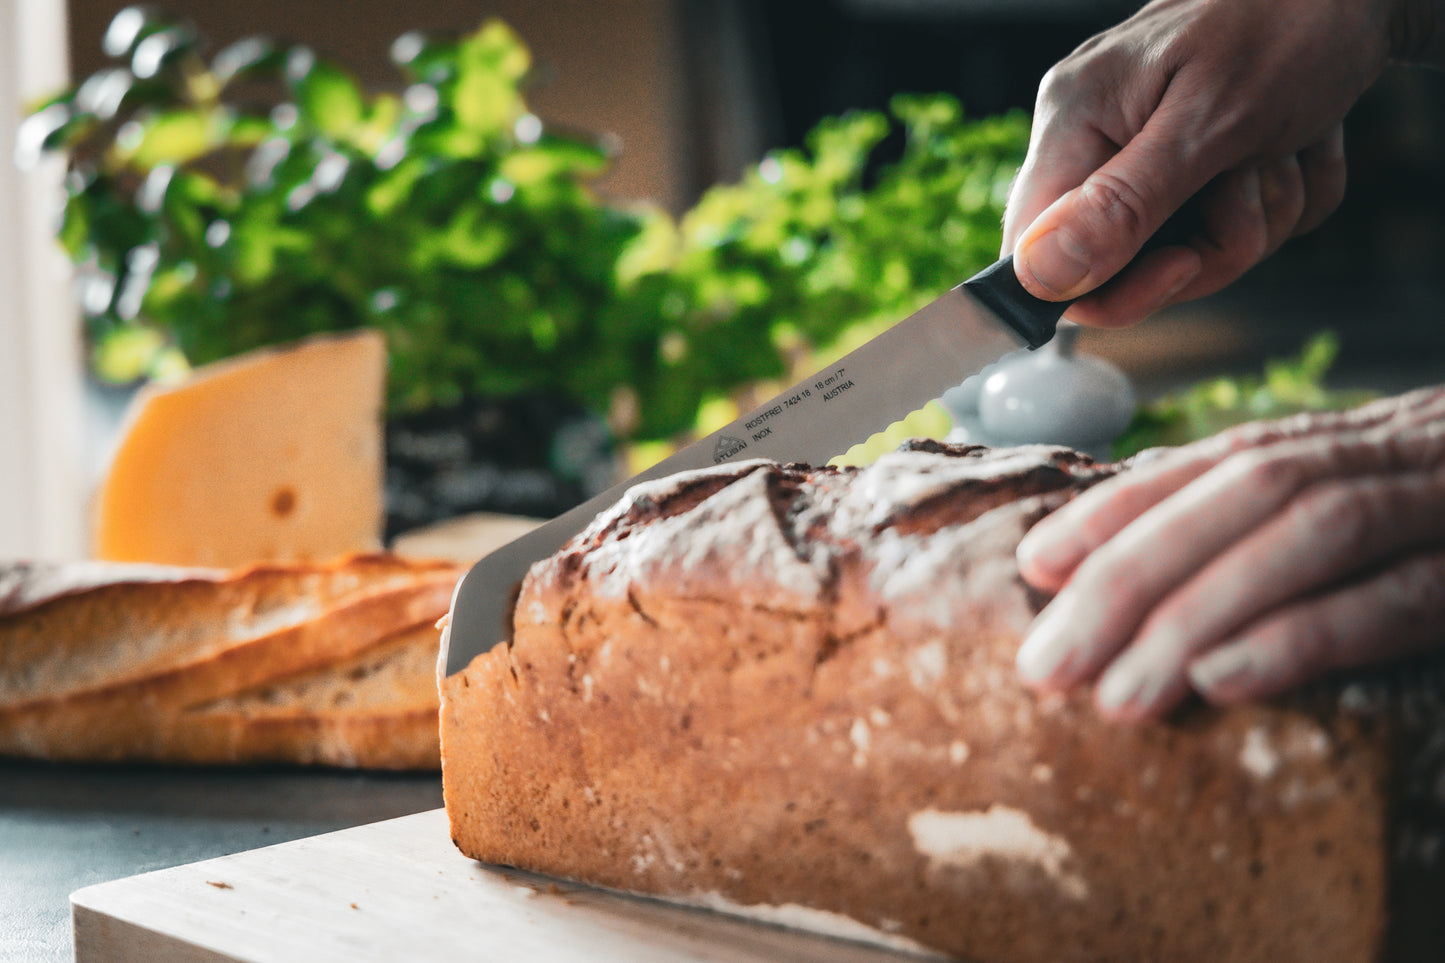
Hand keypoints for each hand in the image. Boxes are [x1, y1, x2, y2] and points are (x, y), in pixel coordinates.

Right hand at [1001, 0, 1425, 326]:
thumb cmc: (1287, 22)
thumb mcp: (1211, 120)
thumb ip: (1123, 204)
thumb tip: (1040, 275)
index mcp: (1074, 122)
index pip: (1037, 257)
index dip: (1105, 290)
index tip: (1183, 264)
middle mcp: (1097, 141)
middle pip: (1120, 270)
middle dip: (1209, 247)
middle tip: (1251, 186)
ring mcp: (1145, 157)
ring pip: (1193, 255)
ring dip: (1262, 217)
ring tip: (1284, 147)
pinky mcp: (1196, 168)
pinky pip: (1239, 230)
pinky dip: (1284, 199)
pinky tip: (1297, 144)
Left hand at [1013, 386, 1444, 719]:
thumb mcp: (1367, 505)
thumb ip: (1270, 526)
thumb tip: (1134, 573)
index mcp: (1344, 444)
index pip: (1210, 464)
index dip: (1116, 508)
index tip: (1032, 564)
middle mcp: (1384, 455)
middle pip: (1241, 492)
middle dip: (1131, 572)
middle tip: (1048, 664)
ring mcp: (1440, 500)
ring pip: (1307, 532)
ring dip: (1197, 612)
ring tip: (1118, 694)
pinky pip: (1400, 595)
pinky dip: (1303, 635)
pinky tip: (1221, 681)